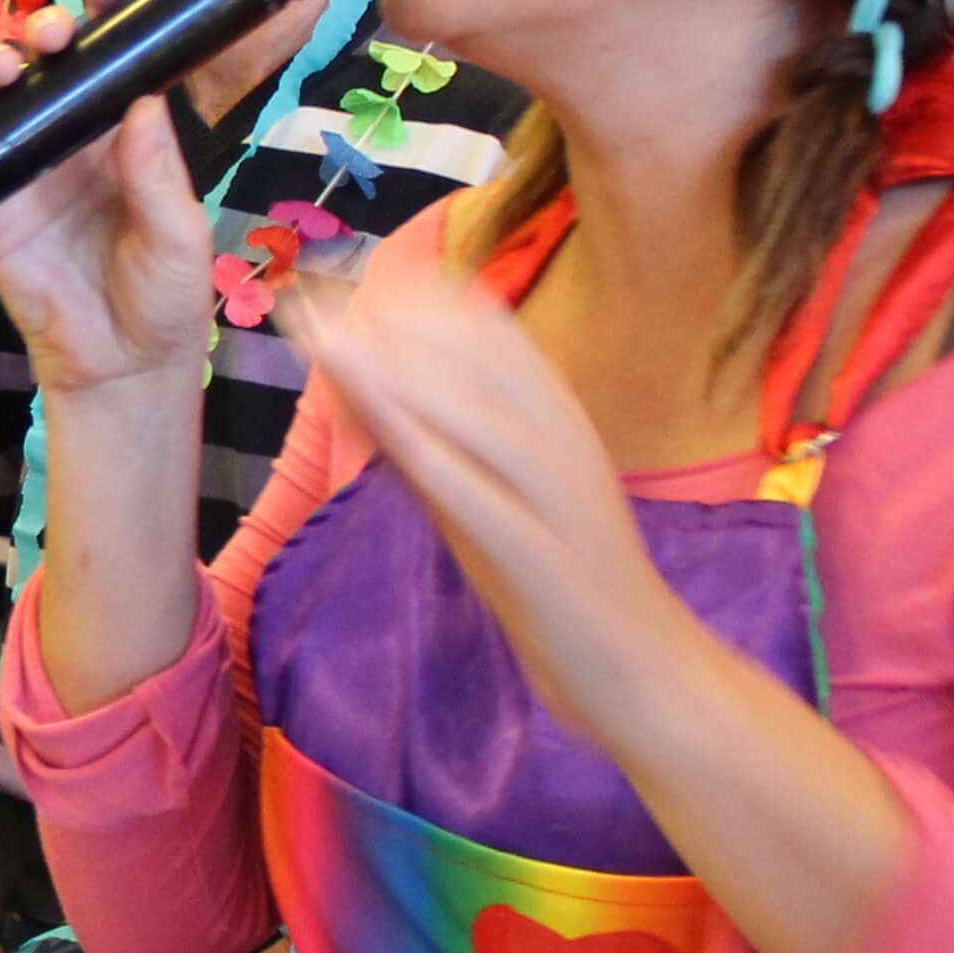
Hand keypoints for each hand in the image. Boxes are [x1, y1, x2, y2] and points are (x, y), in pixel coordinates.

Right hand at [0, 0, 218, 398]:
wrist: (121, 366)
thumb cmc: (166, 295)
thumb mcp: (178, 234)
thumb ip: (158, 173)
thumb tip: (145, 103)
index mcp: (132, 134)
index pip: (117, 55)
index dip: (107, 4)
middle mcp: (77, 139)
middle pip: (53, 66)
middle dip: (47, 31)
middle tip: (50, 31)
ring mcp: (30, 169)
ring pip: (4, 98)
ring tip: (4, 65)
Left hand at [274, 266, 656, 748]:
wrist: (644, 675)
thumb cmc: (562, 587)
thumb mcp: (490, 505)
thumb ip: (442, 453)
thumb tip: (372, 396)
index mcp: (560, 424)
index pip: (490, 337)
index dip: (414, 301)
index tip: (344, 277)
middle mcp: (563, 444)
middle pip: (474, 358)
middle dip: (388, 320)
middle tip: (309, 292)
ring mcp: (558, 495)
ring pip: (475, 410)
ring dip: (394, 366)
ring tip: (322, 332)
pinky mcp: (543, 553)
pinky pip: (478, 489)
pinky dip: (422, 442)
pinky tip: (374, 416)